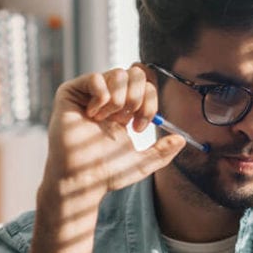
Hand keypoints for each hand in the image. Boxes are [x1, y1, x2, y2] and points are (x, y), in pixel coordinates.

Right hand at [43, 64, 185, 203]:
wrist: (82, 179)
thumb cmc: (106, 172)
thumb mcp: (142, 163)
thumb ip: (162, 152)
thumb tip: (182, 139)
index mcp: (124, 110)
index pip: (146, 86)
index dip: (150, 103)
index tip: (139, 127)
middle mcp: (108, 99)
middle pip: (135, 73)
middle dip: (138, 97)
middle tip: (127, 119)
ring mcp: (89, 94)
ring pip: (118, 73)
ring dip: (119, 100)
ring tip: (107, 119)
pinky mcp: (70, 92)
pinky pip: (96, 78)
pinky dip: (101, 98)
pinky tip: (92, 115)